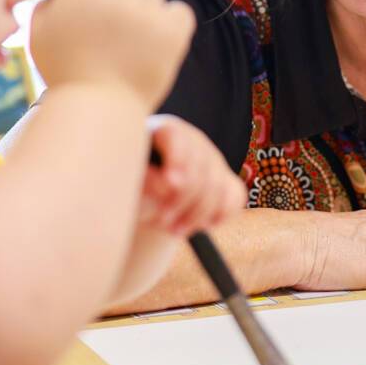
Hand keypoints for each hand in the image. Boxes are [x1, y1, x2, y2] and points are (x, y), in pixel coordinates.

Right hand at [29, 0, 194, 108]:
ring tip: (133, 51)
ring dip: (144, 17)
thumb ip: (46, 8)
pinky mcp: (172, 30)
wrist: (96, 111)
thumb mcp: (39, 39)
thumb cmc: (65, 77)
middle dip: (114, 12)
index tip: (88, 29)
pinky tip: (159, 44)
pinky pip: (180, 12)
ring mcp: (146, 11)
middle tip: (110, 46)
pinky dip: (173, 25)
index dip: (86, 7)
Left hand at [142, 115, 246, 236]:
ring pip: (217, 185)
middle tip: (162, 222)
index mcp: (163, 133)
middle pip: (200, 164)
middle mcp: (192, 141)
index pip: (176, 137)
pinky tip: (202, 226)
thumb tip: (167, 185)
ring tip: (173, 231)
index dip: (177, 158)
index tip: (172, 183)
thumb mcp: (131, 187)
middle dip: (182, 198)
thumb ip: (144, 183)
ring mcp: (213, 160)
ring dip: (196, 215)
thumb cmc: (134, 190)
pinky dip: (220, 215)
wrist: (149, 204)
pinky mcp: (227, 180)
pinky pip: (234, 197)